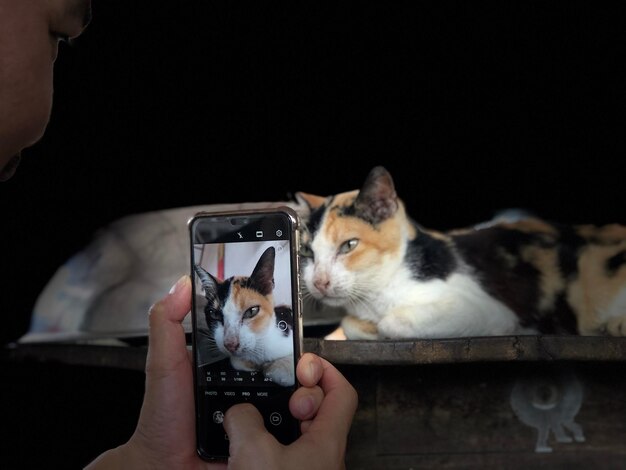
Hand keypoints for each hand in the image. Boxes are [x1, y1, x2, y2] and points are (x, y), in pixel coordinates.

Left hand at [85, 275, 357, 468]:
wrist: (166, 466)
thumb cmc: (164, 417)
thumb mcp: (164, 362)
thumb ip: (169, 323)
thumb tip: (183, 284)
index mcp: (234, 365)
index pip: (270, 344)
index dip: (287, 339)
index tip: (293, 338)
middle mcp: (252, 389)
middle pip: (293, 372)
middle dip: (306, 370)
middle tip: (304, 375)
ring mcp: (262, 417)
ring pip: (301, 401)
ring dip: (308, 399)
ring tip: (301, 403)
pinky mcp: (267, 444)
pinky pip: (294, 432)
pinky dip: (302, 428)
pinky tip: (299, 424)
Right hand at [224, 353, 357, 469]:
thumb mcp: (253, 451)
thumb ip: (245, 419)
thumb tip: (238, 412)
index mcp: (327, 442)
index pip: (341, 393)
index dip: (323, 371)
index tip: (300, 363)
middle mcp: (320, 457)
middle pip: (314, 410)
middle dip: (288, 397)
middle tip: (269, 397)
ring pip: (290, 434)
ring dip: (266, 422)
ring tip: (240, 420)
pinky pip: (272, 456)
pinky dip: (253, 447)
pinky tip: (230, 450)